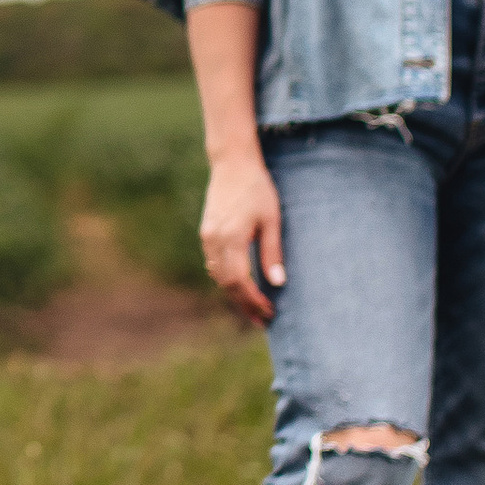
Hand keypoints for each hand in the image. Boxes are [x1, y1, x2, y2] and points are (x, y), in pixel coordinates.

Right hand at [199, 148, 283, 327]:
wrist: (232, 163)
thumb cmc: (257, 188)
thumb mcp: (272, 219)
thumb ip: (272, 251)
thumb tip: (278, 282)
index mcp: (232, 238)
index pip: (240, 281)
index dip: (253, 301)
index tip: (269, 313)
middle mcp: (214, 241)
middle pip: (226, 284)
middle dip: (244, 304)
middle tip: (262, 320)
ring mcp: (207, 237)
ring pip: (217, 276)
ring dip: (234, 294)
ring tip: (253, 307)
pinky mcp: (206, 233)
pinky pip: (213, 264)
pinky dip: (227, 279)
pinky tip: (241, 285)